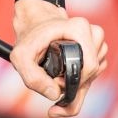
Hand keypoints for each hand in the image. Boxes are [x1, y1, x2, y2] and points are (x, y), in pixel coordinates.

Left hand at [9, 0, 106, 117]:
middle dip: (74, 86)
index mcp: (78, 29)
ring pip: (94, 74)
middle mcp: (91, 34)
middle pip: (92, 73)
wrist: (35, 23)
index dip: (74, 80)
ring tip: (58, 77)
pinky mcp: (95, 49)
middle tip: (54, 84)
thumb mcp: (21, 56)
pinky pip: (95, 72)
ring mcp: (96, 41)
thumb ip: (33, 78)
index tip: (57, 82)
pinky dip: (81, 80)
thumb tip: (55, 94)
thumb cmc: (29, 37)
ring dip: (77, 83)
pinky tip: (65, 76)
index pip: (89, 66)